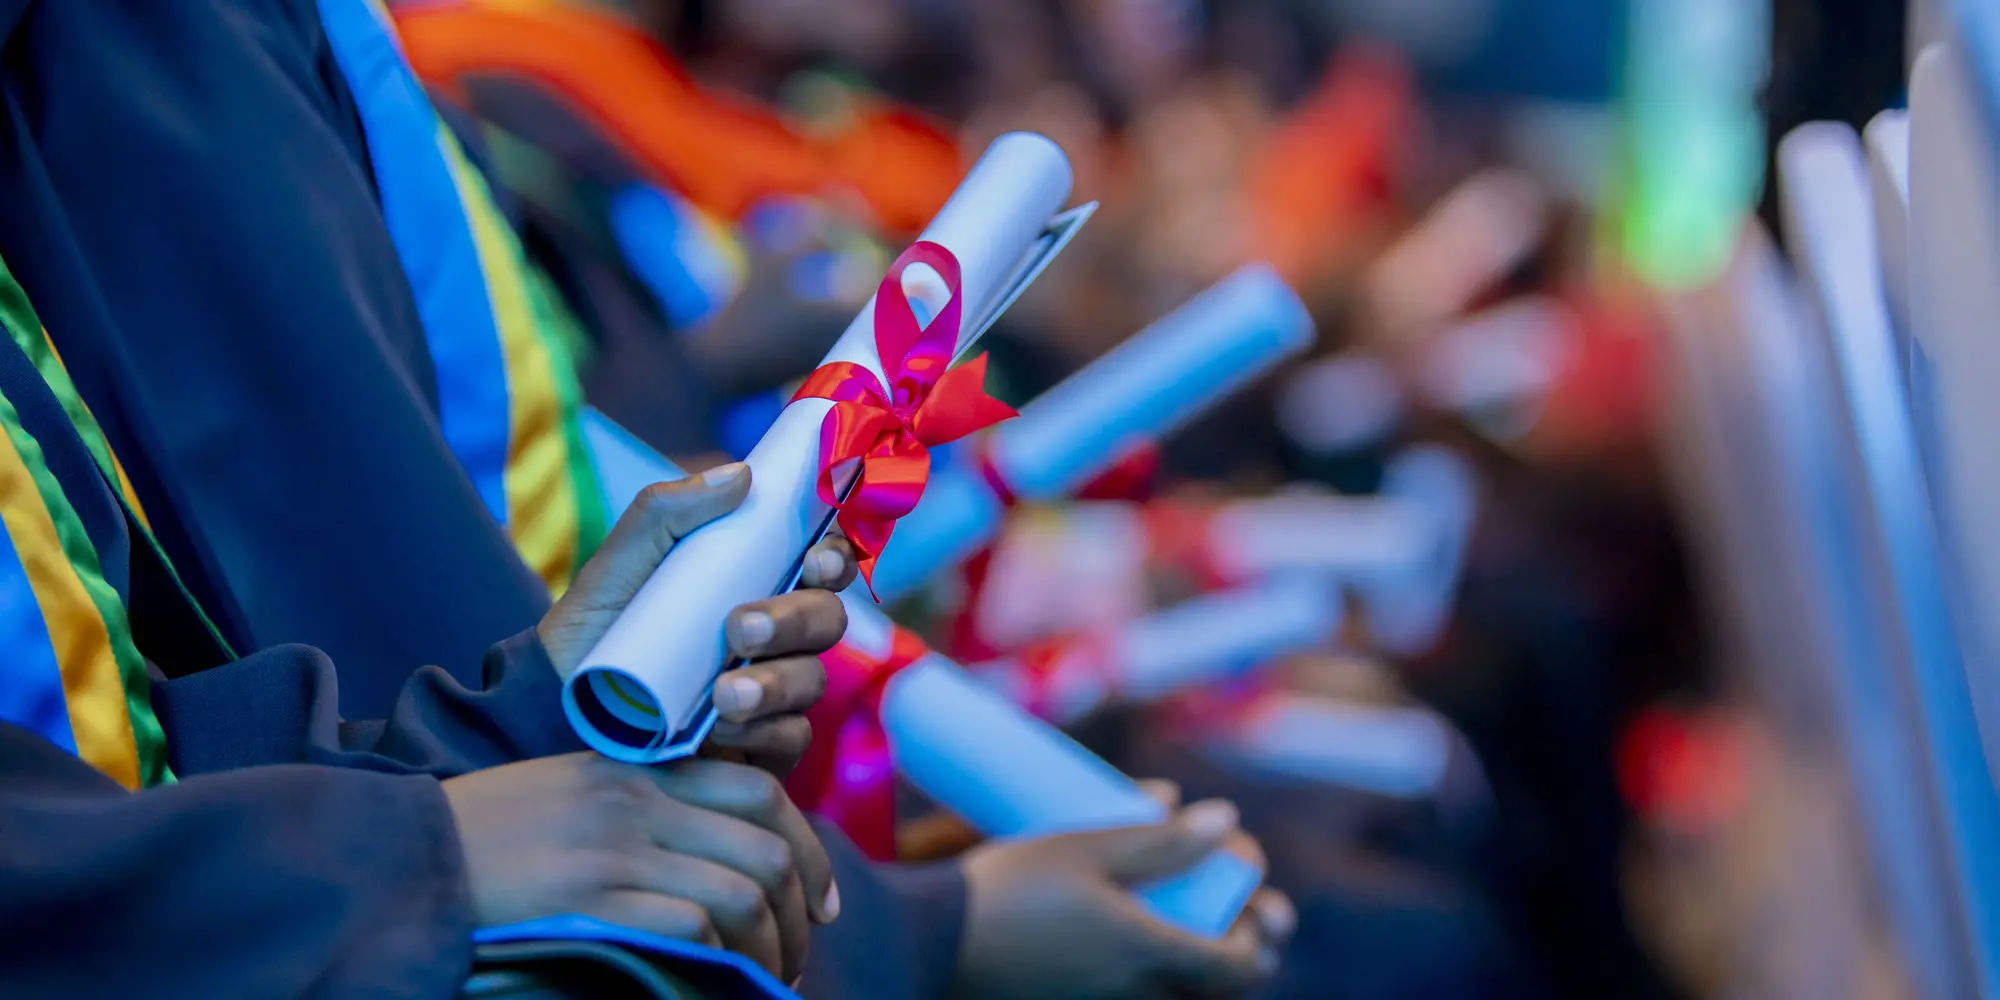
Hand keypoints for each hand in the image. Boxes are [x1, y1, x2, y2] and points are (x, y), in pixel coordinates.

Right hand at [442, 752, 840, 981]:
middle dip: (801, 913)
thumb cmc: (483, 838)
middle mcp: (636, 802)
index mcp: (637, 770)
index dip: (809, 852)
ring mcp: (614, 851)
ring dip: (769, 950)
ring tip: (764, 984)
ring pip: (741, 895)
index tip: (821, 903)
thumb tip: (718, 867)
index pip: (760, 793)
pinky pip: (691, 931)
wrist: (399, 857)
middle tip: (797, 960)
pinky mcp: (590, 901)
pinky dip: (719, 965)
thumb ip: (643, 813)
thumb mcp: (572, 797)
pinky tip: (716, 987)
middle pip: (765, 850)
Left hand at [537, 464, 858, 774]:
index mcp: (756, 582)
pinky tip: (721, 727)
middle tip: (740, 627)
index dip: (835, 557)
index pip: (823, 564)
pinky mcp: (760, 745)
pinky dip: (764, 730)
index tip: (816, 558)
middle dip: (795, 618)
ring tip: (722, 694)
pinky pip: (792, 737)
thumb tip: (740, 473)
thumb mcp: (621, 561)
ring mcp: (772, 692)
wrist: (557, 705)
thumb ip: (667, 509)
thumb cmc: (596, 625)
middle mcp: (776, 636)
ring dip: (775, 682)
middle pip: (828, 619)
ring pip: (812, 680)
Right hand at [953, 791, 1294, 999]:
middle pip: (1211, 996)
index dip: (1256, 941)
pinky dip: (1146, 981)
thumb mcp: (1087, 847)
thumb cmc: (1009, 888)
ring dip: (1189, 972)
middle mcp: (1134, 997)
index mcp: (1149, 955)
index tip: (1256, 913)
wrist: (929, 943)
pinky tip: (1130, 950)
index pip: (1236, 967)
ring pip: (1169, 999)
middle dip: (1235, 961)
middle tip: (1238, 927)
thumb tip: (1227, 821)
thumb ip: (1160, 840)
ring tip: (1183, 934)